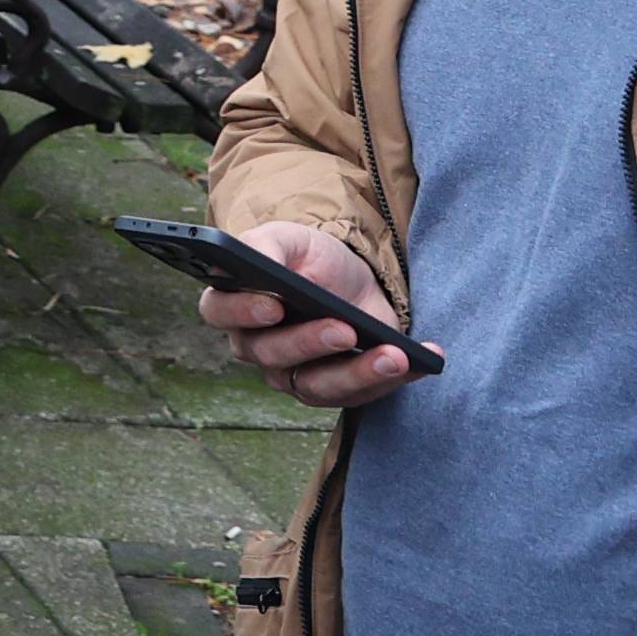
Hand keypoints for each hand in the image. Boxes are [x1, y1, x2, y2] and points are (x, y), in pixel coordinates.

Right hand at [205, 221, 416, 410]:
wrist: (354, 279)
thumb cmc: (310, 258)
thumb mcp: (290, 239)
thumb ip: (265, 245)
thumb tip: (257, 260)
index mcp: (232, 303)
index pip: (219, 312)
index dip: (242, 312)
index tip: (274, 304)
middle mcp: (256, 346)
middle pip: (270, 355)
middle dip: (310, 343)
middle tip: (343, 329)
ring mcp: (294, 373)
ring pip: (315, 386)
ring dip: (356, 374)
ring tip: (391, 356)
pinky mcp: (336, 389)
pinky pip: (360, 396)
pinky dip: (392, 379)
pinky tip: (417, 360)